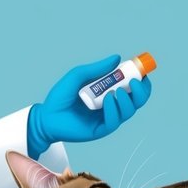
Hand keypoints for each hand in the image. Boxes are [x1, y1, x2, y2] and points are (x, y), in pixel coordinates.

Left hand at [34, 55, 152, 145]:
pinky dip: (114, 109)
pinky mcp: (100, 130)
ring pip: (128, 112)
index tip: (142, 72)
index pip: (131, 89)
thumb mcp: (78, 76)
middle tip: (135, 82)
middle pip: (136, 102)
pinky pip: (114, 121)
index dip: (141, 82)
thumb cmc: (60, 97)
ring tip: (117, 91)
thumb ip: (97, 68)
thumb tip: (117, 58)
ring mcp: (107, 119)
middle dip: (141, 92)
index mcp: (109, 93)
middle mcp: (111, 107)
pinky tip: (108, 100)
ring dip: (128, 100)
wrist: (46, 116)